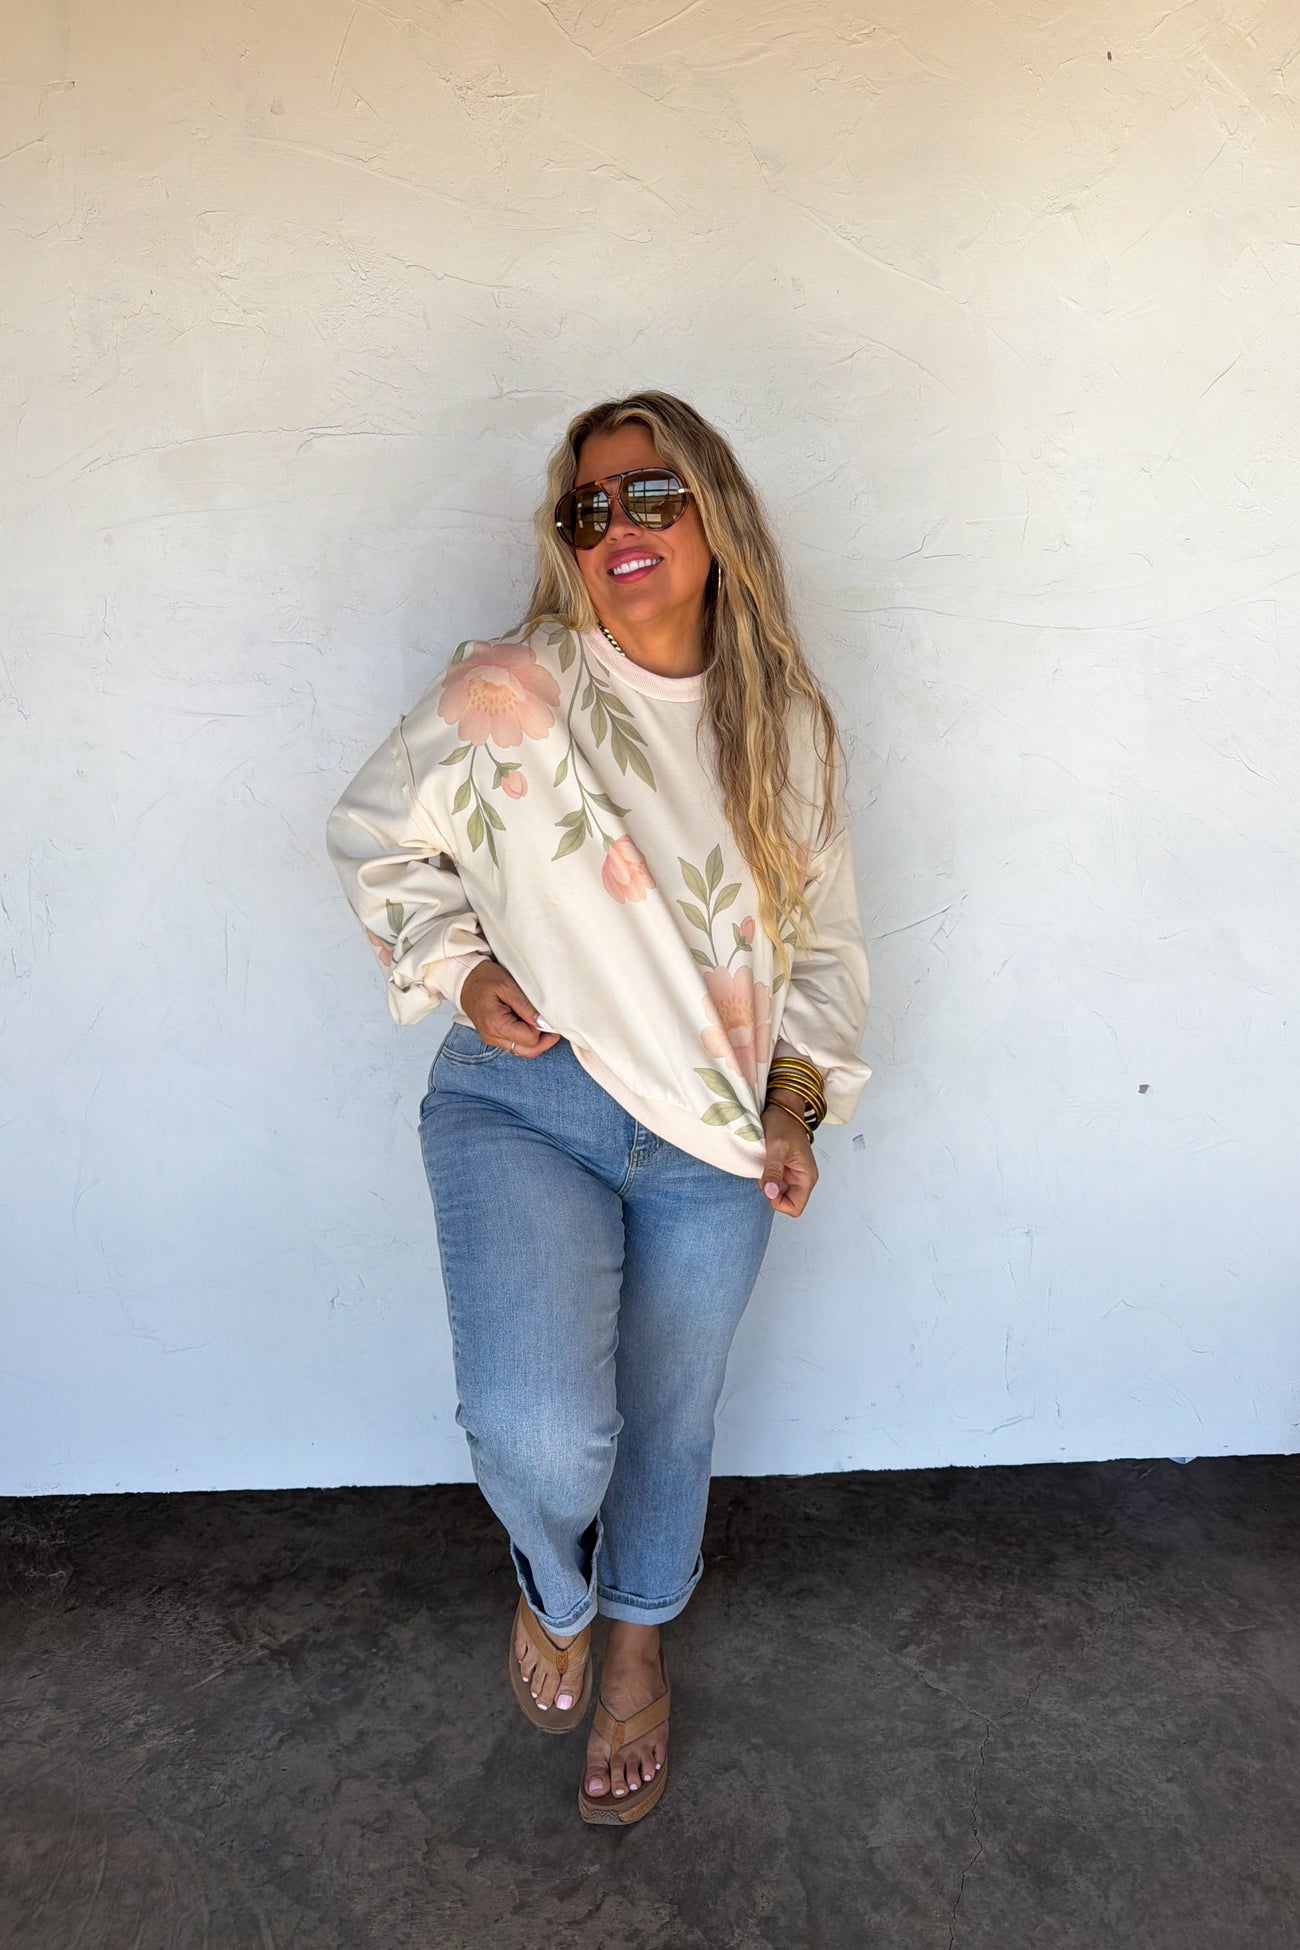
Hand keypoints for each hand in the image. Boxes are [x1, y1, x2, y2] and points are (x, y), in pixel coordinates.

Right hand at [460, 959, 561, 1057]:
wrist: (464, 980)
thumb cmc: (484, 979)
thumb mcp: (507, 985)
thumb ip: (526, 1006)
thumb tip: (544, 1023)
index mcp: (496, 1024)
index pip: (530, 1039)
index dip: (544, 1029)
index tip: (548, 1016)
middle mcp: (493, 1036)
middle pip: (529, 1051)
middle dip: (544, 1039)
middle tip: (551, 1023)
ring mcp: (493, 1039)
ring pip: (524, 1051)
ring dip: (536, 1039)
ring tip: (539, 1021)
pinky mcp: (494, 1038)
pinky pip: (516, 1045)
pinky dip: (526, 1038)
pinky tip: (528, 1023)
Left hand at [760, 1095, 818, 1216]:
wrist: (783, 1109)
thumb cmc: (783, 1124)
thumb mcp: (777, 1147)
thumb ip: (773, 1171)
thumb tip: (770, 1193)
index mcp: (807, 1176)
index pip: (795, 1207)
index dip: (779, 1202)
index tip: (767, 1186)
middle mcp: (802, 1179)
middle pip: (787, 1202)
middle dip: (772, 1193)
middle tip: (765, 1174)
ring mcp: (793, 1175)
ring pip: (779, 1193)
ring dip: (768, 1184)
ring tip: (765, 1165)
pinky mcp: (785, 1170)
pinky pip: (774, 1183)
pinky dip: (766, 1178)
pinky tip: (764, 1164)